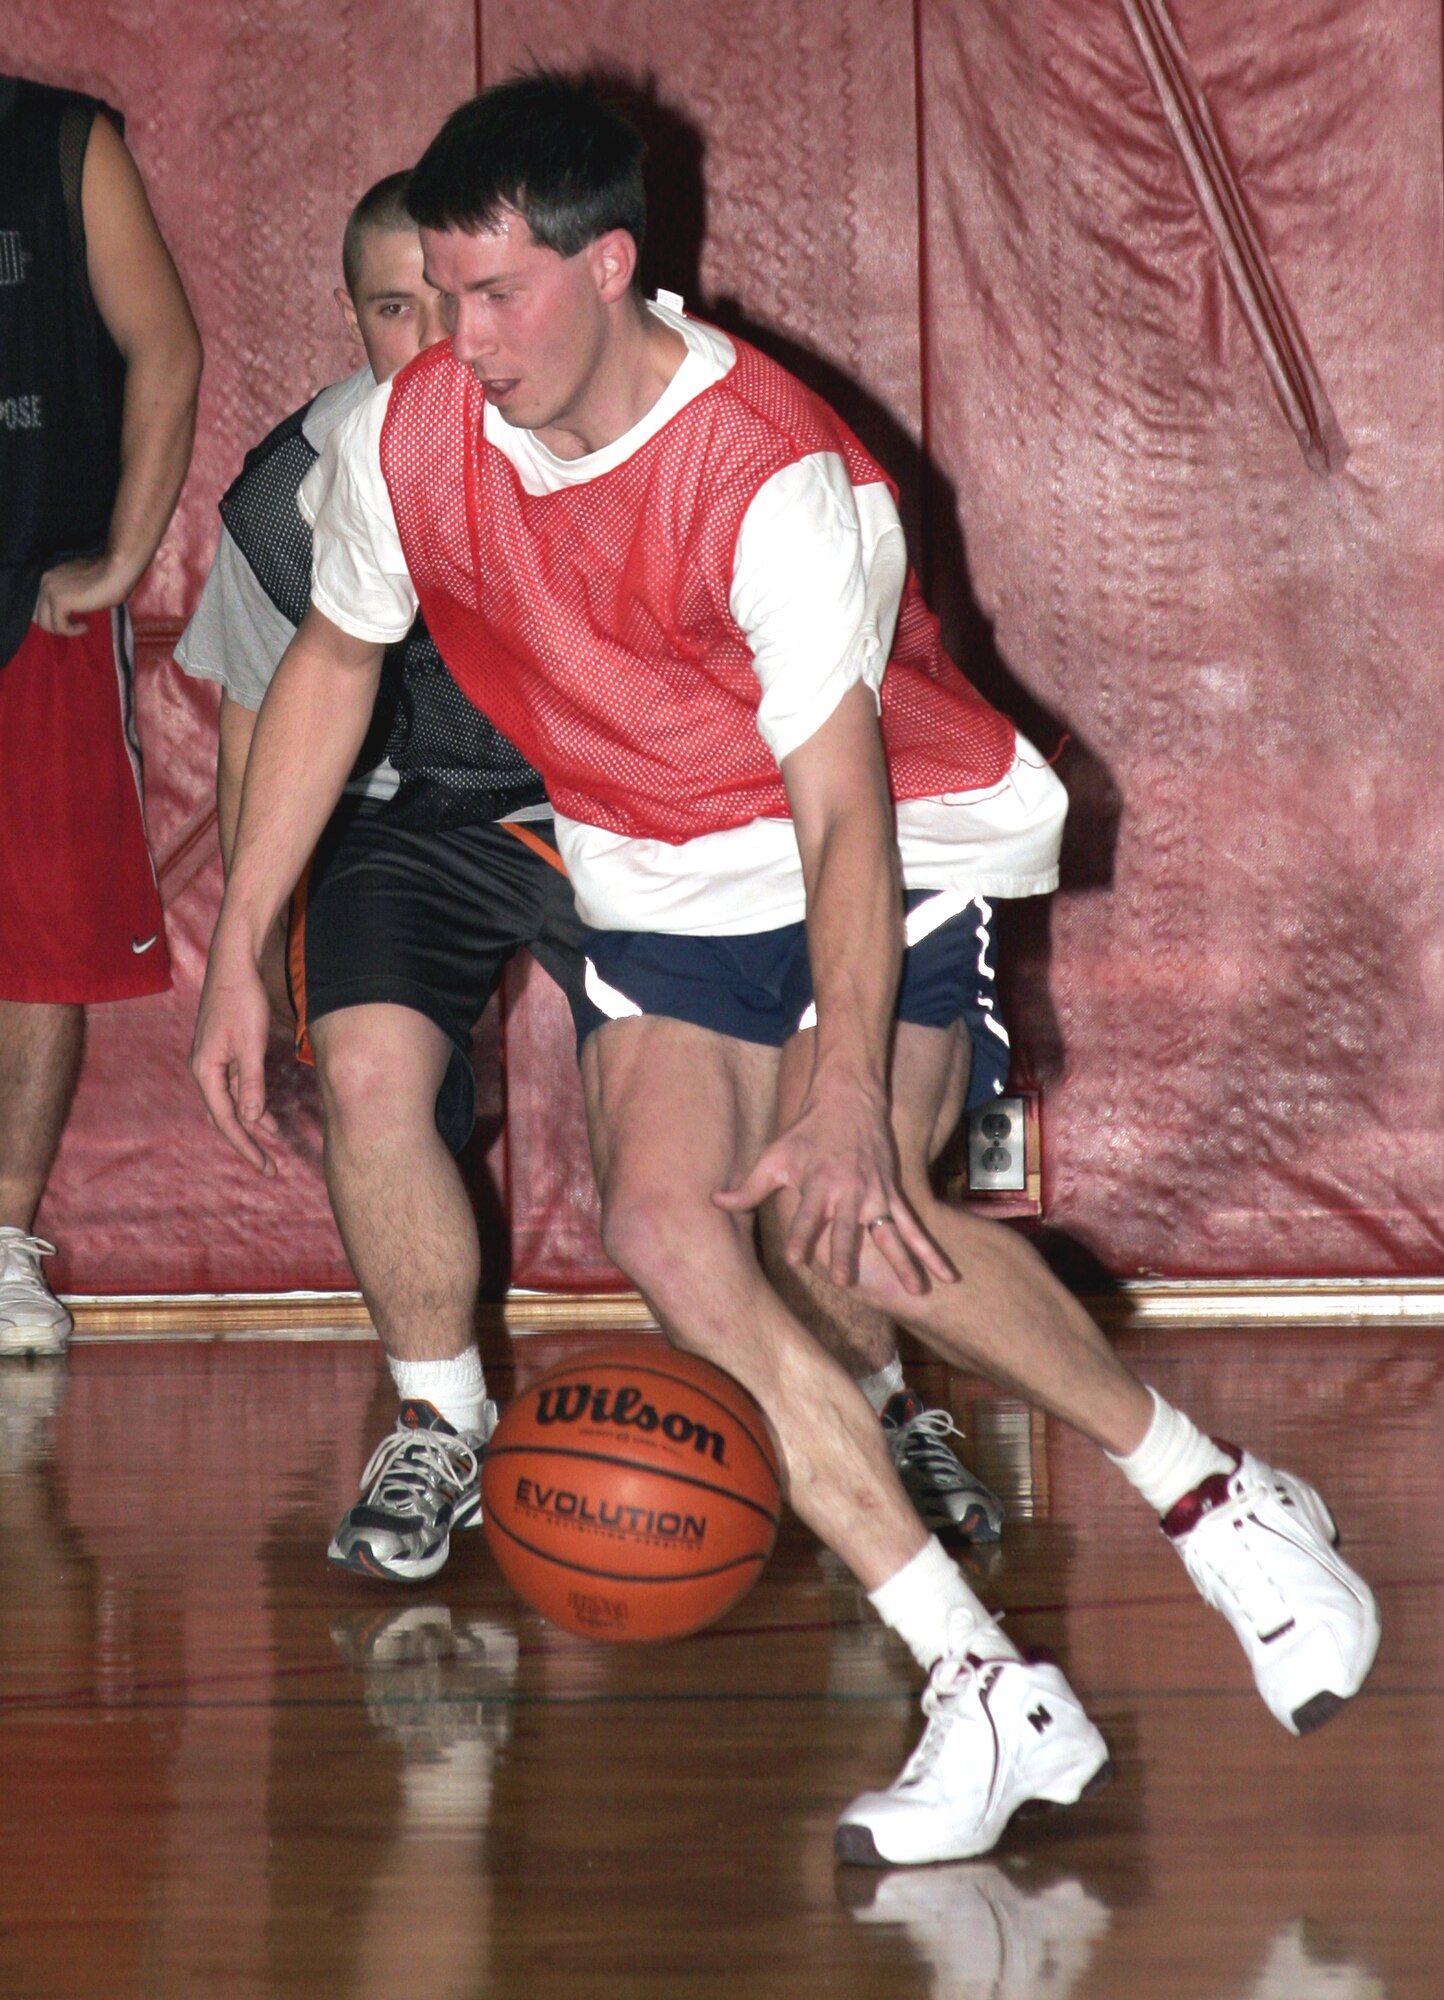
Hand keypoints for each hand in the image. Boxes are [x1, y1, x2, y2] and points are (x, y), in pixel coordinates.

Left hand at [33, 555, 132, 635]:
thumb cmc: (108, 577)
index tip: (71, 619)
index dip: (53, 616)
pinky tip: (85, 626)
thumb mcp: (81, 584)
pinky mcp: (59, 601)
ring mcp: (50, 591)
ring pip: (44, 623)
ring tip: (81, 625)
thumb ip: (68, 592)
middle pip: (37, 615)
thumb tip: (67, 608)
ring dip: (63, 630)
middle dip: (56, 625)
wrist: (116, 572)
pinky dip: (72, 631)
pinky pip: (59, 626)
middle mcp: (45, 581)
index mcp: (50, 576)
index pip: (38, 603)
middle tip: (75, 625)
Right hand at [190, 927, 279, 1174]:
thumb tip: (251, 1119)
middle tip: (269, 1165)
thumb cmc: (242, 1001)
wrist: (234, 965)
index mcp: (206, 1071)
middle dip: (246, 1142)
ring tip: (274, 1139)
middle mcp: (204, 1069)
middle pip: (224, 1117)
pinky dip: (250, 1101)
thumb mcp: (251, 1045)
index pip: (227, 1120)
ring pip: (230, 1103)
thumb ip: (251, 1083)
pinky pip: (233, 1087)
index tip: (266, 1166)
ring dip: (251, 1122)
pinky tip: (266, 1110)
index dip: (247, 1146)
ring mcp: (211, 1061)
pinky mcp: (222, 1052)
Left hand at [714, 1076, 955, 1294]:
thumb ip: (749, 1186)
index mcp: (818, 1183)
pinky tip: (947, 1276)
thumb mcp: (774, 1155)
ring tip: (916, 1292)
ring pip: (890, 1234)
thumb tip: (714, 1202)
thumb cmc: (807, 1132)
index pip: (807, 1214)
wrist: (849, 1098)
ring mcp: (876, 1195)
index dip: (801, 1235)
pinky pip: (914, 1227)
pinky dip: (932, 1251)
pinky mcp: (893, 1195)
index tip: (796, 1259)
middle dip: (847, 1254)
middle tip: (846, 1281)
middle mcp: (849, 1191)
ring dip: (902, 1262)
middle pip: (848, 1228)